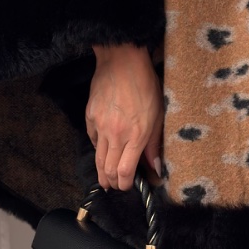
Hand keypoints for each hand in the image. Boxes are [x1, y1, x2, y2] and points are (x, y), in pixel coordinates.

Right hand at [86, 43, 163, 189]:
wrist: (122, 62)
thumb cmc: (145, 86)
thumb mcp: (158, 115)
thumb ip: (155, 144)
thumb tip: (155, 167)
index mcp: (136, 135)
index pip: (125, 171)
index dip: (125, 184)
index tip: (129, 186)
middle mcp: (116, 135)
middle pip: (108, 170)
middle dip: (112, 183)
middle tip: (116, 186)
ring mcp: (100, 126)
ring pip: (98, 158)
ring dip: (101, 173)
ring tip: (105, 180)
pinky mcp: (90, 117)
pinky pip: (93, 140)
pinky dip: (99, 149)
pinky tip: (104, 151)